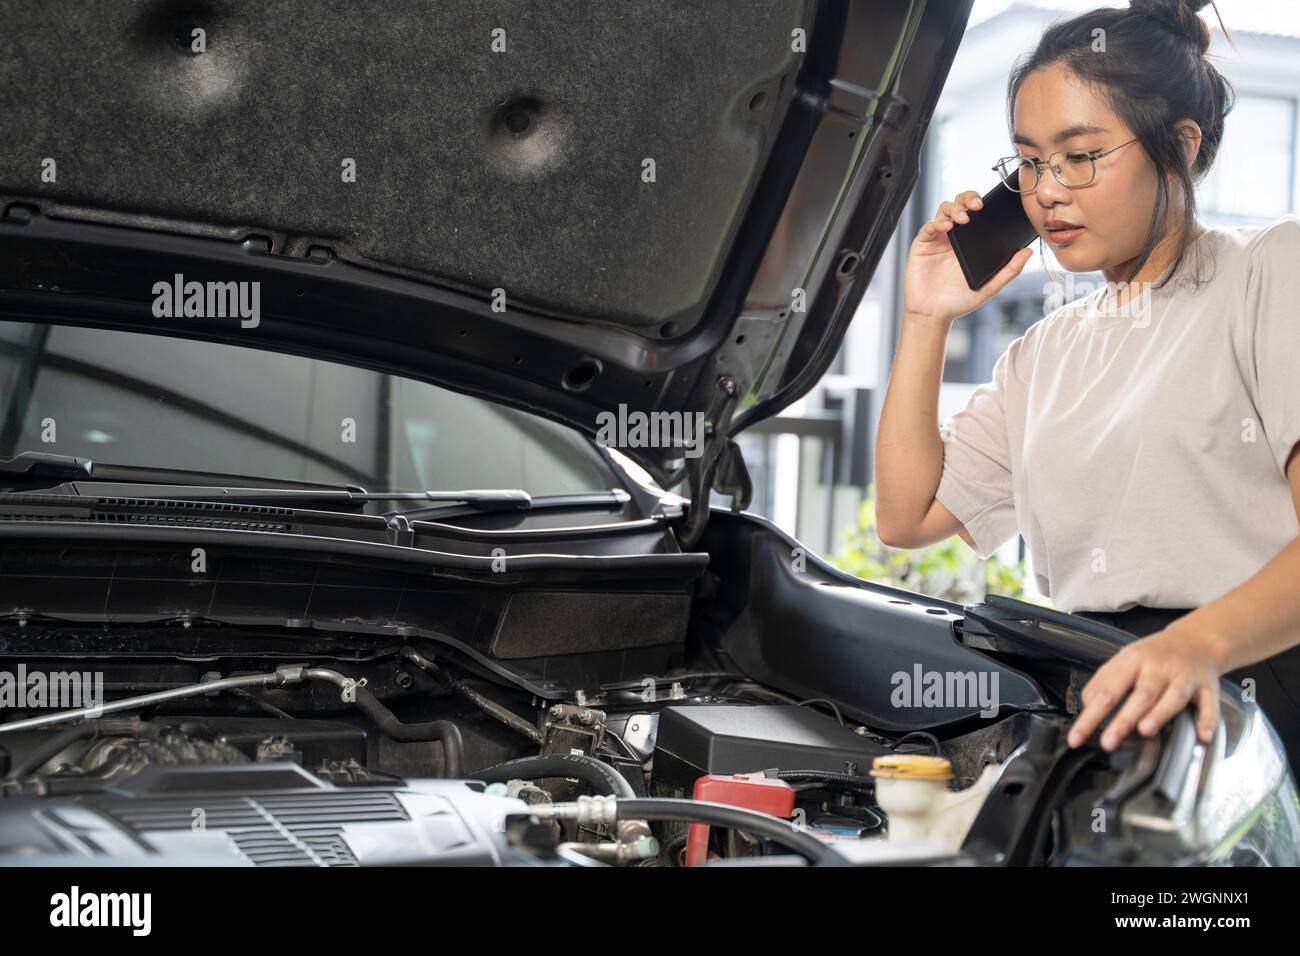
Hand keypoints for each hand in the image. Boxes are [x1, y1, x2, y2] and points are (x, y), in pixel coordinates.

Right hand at [902, 190, 1033, 326]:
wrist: (934, 315)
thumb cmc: (959, 301)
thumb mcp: (990, 286)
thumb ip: (1009, 270)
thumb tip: (1028, 252)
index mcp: (970, 242)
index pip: (976, 213)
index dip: (983, 203)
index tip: (994, 205)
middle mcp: (953, 237)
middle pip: (959, 204)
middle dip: (968, 198)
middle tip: (978, 205)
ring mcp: (937, 239)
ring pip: (944, 210)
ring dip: (954, 209)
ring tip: (964, 218)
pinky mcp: (922, 245)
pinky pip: (929, 227)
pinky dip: (938, 223)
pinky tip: (948, 228)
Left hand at [1066, 620, 1229, 751]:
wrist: (1196, 640)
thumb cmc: (1153, 656)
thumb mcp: (1124, 661)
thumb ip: (1103, 683)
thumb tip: (1087, 708)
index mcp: (1132, 661)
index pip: (1107, 691)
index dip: (1090, 716)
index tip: (1077, 738)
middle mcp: (1158, 668)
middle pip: (1140, 694)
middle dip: (1123, 719)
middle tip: (1107, 742)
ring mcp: (1184, 676)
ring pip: (1173, 696)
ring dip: (1159, 713)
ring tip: (1145, 731)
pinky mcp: (1208, 686)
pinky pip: (1209, 704)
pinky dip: (1208, 720)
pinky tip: (1202, 736)